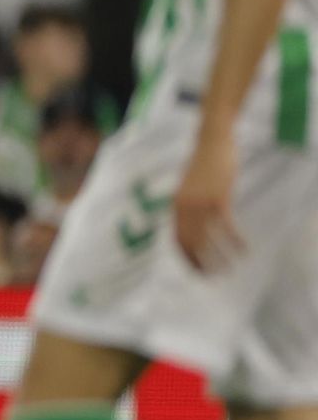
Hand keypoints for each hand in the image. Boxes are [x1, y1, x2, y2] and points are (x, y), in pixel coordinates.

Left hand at [174, 127, 243, 272]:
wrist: (210, 141)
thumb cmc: (201, 165)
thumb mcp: (188, 187)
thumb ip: (186, 206)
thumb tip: (189, 226)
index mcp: (175, 205)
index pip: (177, 239)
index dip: (186, 258)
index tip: (195, 272)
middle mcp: (185, 207)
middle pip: (191, 243)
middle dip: (201, 263)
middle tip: (212, 278)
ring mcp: (201, 202)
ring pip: (209, 238)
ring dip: (220, 257)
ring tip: (229, 269)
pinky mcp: (219, 197)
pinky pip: (227, 226)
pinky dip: (235, 241)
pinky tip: (244, 250)